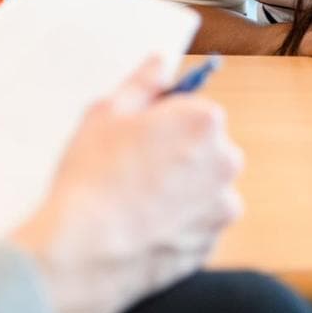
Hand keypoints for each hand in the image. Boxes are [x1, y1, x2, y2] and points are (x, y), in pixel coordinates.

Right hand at [13, 58, 242, 312]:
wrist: (87, 249)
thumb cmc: (93, 177)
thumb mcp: (106, 113)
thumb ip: (143, 82)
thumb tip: (161, 63)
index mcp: (203, 121)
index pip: (193, 106)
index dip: (162, 117)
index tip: (137, 132)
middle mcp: (225, 160)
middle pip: (204, 144)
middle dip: (176, 150)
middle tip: (131, 164)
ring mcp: (223, 204)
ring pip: (201, 184)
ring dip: (179, 186)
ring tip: (134, 197)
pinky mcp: (213, 240)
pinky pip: (196, 219)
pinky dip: (177, 219)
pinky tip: (142, 221)